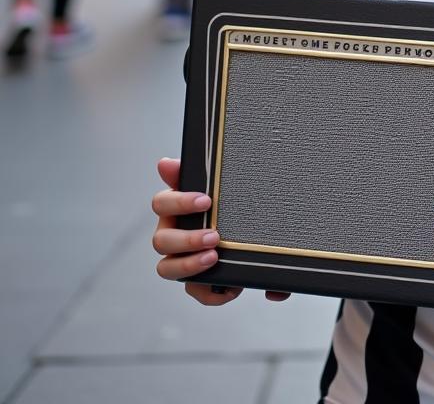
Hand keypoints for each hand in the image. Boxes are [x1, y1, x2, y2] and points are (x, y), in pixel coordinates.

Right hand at [151, 158, 289, 304]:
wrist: (252, 234)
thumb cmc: (227, 205)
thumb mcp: (219, 187)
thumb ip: (196, 174)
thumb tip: (165, 163)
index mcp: (175, 210)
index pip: (161, 203)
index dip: (178, 203)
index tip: (206, 201)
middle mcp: (173, 235)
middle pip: (159, 241)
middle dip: (186, 239)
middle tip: (214, 236)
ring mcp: (181, 259)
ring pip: (166, 269)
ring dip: (188, 265)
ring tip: (214, 257)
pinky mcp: (196, 281)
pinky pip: (194, 292)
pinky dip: (211, 293)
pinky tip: (231, 286)